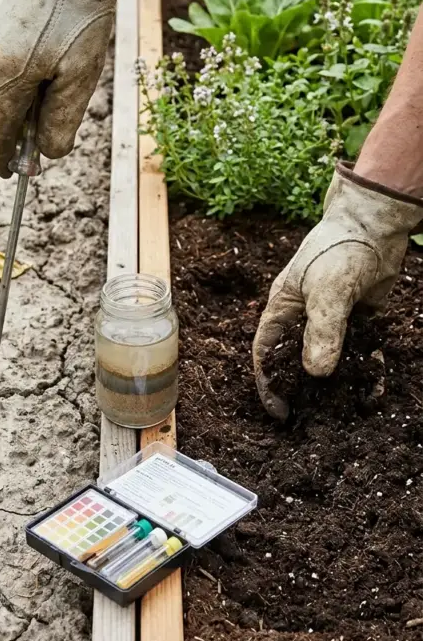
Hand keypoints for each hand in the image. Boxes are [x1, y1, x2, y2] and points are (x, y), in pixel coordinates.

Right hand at [0, 0, 134, 176]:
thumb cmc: (82, 12)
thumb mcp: (82, 75)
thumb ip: (61, 121)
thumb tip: (47, 156)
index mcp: (8, 77)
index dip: (4, 157)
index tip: (11, 172)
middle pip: (0, 101)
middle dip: (22, 117)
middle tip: (48, 119)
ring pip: (3, 69)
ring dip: (25, 78)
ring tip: (61, 58)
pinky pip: (3, 39)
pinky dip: (23, 48)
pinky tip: (49, 32)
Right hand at [253, 163, 422, 420]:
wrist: (375, 224)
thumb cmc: (339, 250)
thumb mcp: (327, 293)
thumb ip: (322, 333)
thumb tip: (318, 373)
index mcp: (282, 309)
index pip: (266, 353)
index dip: (269, 383)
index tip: (280, 410)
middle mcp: (303, 317)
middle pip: (297, 361)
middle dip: (305, 390)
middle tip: (314, 417)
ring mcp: (332, 318)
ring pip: (331, 359)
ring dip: (340, 383)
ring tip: (348, 409)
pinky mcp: (358, 317)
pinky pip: (359, 350)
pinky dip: (366, 368)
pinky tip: (375, 387)